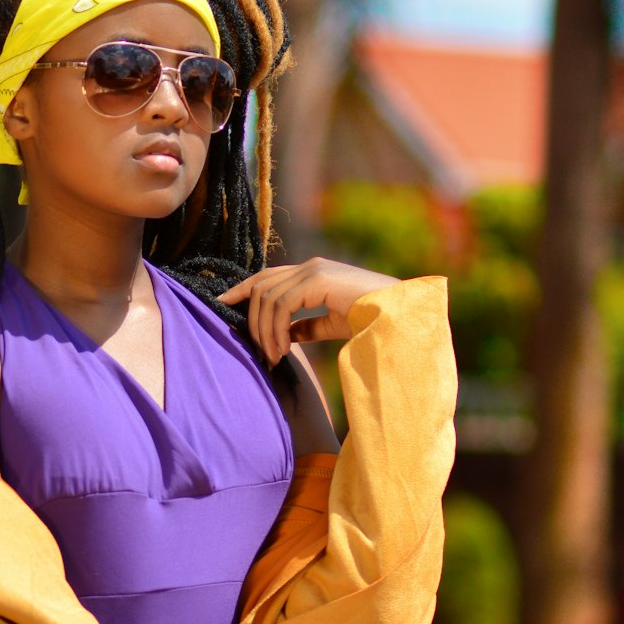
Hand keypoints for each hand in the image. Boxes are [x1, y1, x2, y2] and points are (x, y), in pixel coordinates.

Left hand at [218, 258, 397, 363]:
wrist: (401, 317)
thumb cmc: (373, 321)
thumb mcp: (332, 324)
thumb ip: (308, 326)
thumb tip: (286, 336)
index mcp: (314, 272)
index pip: (267, 275)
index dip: (242, 289)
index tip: (223, 305)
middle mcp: (311, 266)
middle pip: (261, 286)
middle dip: (250, 318)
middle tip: (258, 351)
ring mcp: (314, 270)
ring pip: (267, 297)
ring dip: (264, 331)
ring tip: (273, 357)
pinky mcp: (318, 280)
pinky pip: (281, 305)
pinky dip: (276, 330)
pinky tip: (282, 349)